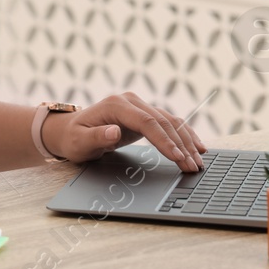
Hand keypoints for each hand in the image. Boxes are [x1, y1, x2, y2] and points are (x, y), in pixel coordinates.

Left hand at [41, 92, 208, 170]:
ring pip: (170, 122)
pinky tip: (197, 147)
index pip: (147, 122)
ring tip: (199, 162)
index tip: (178, 157)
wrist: (69, 130)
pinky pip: (169, 124)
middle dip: (181, 145)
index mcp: (116, 105)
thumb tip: (114, 132)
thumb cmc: (73, 138)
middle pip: (163, 122)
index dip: (165, 141)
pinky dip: (184, 136)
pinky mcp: (144, 115)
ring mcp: (139, 106)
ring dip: (187, 142)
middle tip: (193, 167)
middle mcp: (130, 102)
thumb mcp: (79, 142)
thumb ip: (96, 137)